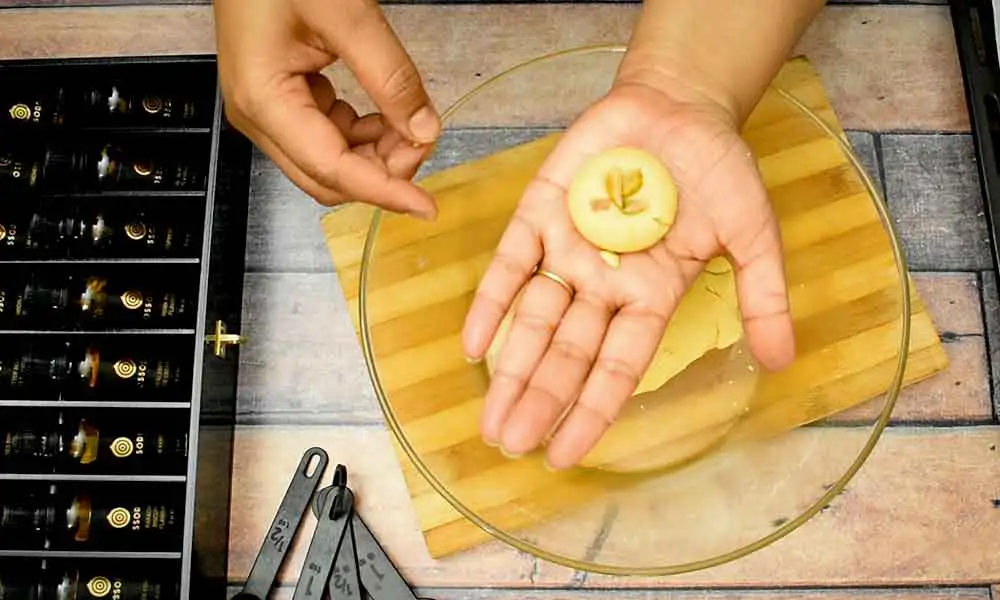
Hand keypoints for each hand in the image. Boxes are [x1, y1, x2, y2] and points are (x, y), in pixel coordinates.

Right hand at [213, 0, 441, 217]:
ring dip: (376, 154)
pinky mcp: (282, 97)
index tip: (426, 206)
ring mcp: (269, 109)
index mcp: (264, 101)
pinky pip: (329, 135)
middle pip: (328, 177)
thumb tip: (423, 128)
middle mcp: (260, 116)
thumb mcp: (345, 14)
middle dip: (381, 173)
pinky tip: (389, 115)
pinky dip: (364, 134)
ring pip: (331, 160)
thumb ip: (389, 75)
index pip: (332, 169)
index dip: (384, 191)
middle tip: (423, 140)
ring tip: (410, 123)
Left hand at [461, 81, 795, 469]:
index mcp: (651, 295)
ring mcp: (569, 248)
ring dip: (512, 367)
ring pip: (535, 319)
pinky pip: (510, 263)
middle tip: (510, 444)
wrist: (679, 105)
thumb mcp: (751, 232)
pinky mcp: (541, 210)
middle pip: (567, 353)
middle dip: (540, 399)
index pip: (617, 366)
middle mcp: (604, 282)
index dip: (591, 411)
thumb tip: (781, 362)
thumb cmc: (717, 169)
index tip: (564, 454)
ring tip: (490, 418)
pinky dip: (492, 302)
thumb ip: (762, 294)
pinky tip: (473, 345)